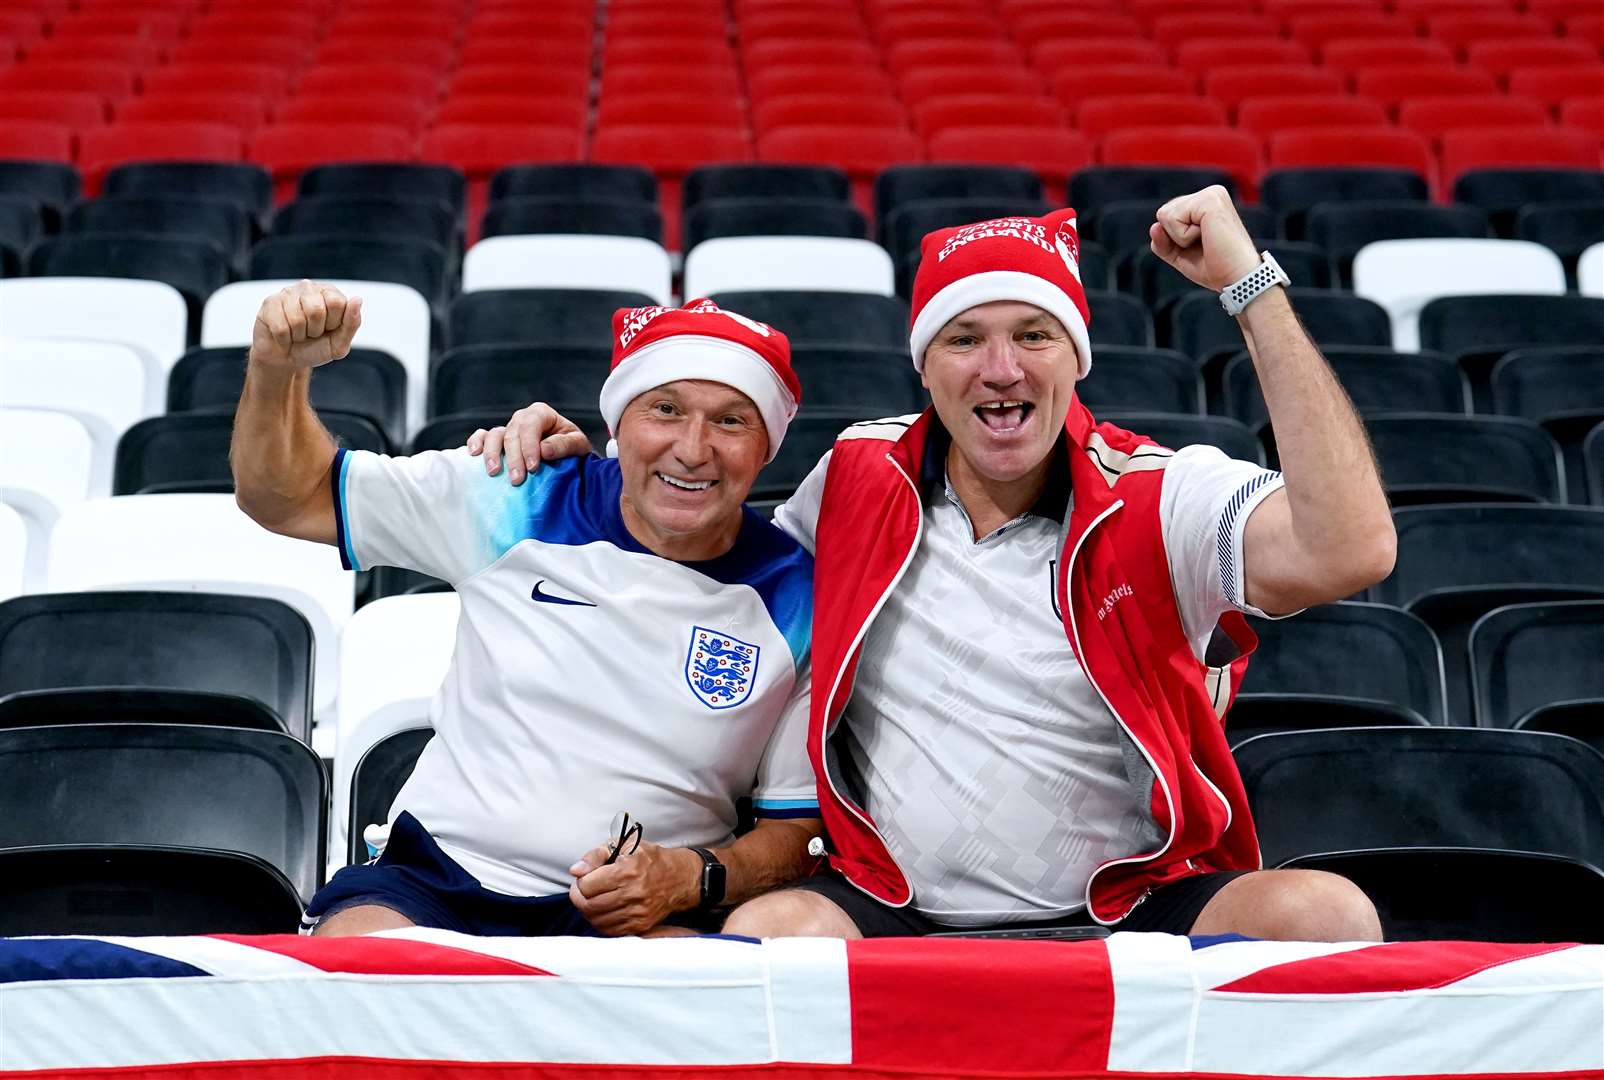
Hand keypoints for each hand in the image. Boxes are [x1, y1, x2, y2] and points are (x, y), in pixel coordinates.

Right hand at [250, 280, 361, 369]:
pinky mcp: (270, 302)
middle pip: (316, 310)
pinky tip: (284, 335)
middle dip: (314, 331)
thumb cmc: (315, 348)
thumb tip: (358, 299)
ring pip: (297, 319)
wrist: (286, 359)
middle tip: (310, 333)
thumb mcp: (339, 343)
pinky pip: (281, 327)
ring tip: (297, 334)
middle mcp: (309, 287)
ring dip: (298, 335)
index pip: (337, 303)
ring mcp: (287, 292)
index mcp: (330, 293)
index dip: (333, 323)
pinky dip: (284, 339)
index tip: (328, 329)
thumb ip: (352, 323)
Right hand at [464, 402, 591, 485]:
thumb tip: (544, 450)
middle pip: (512, 434)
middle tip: (517, 480)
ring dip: (492, 454)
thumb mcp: (578, 445)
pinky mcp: (498, 440)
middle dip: (514, 458)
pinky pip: (481, 436)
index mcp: (541, 414)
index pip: (531, 426)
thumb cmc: (572, 449)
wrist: (567, 458)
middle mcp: (522, 418)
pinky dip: (476, 442)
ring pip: (494, 435)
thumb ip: (564, 445)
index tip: (533, 467)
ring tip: (493, 472)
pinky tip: (474, 454)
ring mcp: (508, 428)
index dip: (530, 446)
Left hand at [568, 840, 699, 935]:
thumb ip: (595, 855)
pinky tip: (604, 910)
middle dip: (579, 898)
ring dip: (589, 911)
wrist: (679, 877)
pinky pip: (610, 931)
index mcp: (626, 871)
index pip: (586, 885)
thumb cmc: (649, 858)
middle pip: (589, 905)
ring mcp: (638, 912)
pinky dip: (602, 922)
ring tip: (593, 899)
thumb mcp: (623, 844)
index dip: (580, 881)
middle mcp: (633, 894)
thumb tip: (576, 870)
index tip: (585, 877)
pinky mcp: (641, 925)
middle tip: (582, 890)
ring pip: (597, 921)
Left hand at [1148, 186, 1262, 292]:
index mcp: (1206, 203)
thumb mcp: (1180, 254)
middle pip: (1163, 214)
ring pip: (1164, 215)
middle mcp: (1210, 193)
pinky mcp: (1210, 200)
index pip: (1167, 216)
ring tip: (1207, 241)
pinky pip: (1172, 219)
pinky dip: (1183, 237)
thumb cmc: (1215, 268)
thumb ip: (1163, 241)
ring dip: (1180, 238)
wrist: (1239, 279)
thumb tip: (1154, 227)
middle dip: (1175, 238)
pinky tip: (1207, 238)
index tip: (1201, 247)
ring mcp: (1211, 194)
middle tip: (1204, 246)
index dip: (1174, 239)